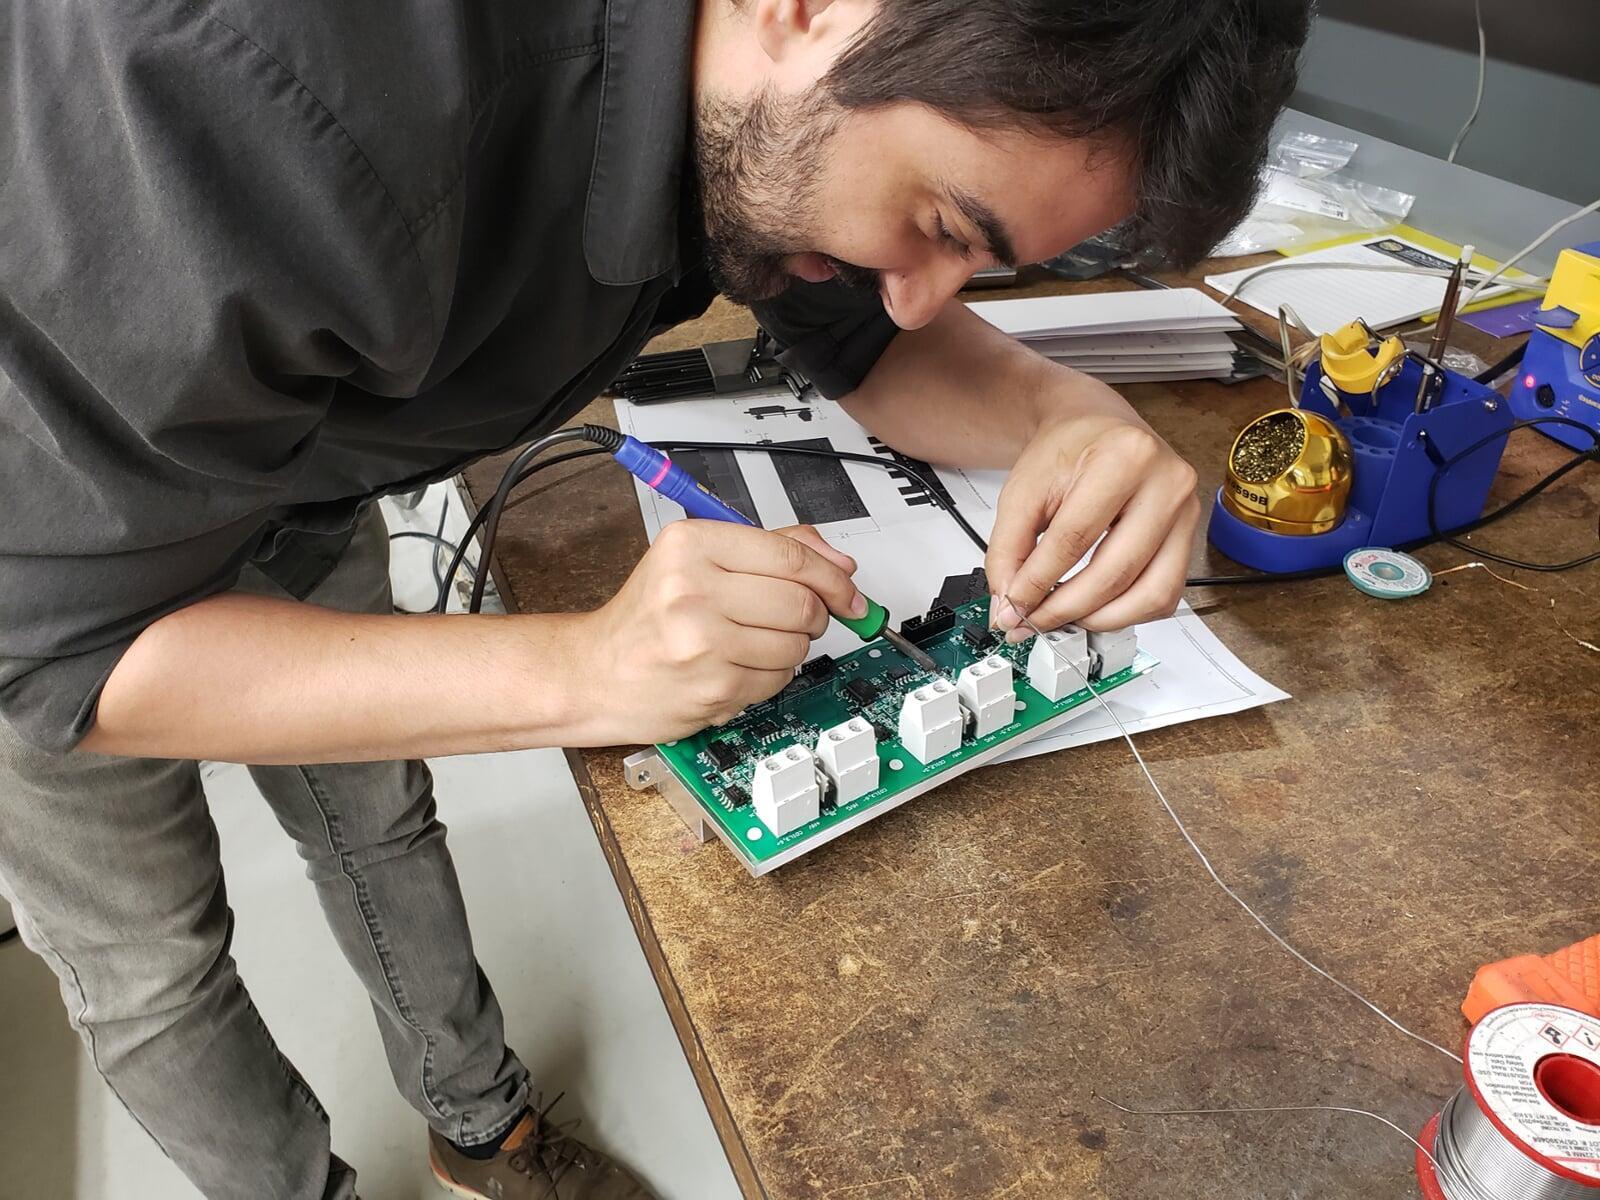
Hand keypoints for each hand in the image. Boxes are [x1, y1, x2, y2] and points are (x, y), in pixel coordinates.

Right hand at [580, 520, 863, 742]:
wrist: (595, 674)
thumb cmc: (646, 619)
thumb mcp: (695, 560)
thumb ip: (768, 550)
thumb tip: (838, 563)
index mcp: (690, 544)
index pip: (790, 555)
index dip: (832, 576)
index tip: (848, 590)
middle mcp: (693, 588)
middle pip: (800, 601)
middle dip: (813, 614)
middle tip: (797, 618)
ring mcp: (703, 642)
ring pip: (796, 644)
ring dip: (789, 647)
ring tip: (751, 643)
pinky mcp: (714, 687)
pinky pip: (778, 680)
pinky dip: (771, 676)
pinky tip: (738, 668)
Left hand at [986, 407, 1198, 638]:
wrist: (1096, 426)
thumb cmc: (1067, 449)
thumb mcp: (1022, 489)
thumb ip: (1008, 549)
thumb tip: (1009, 607)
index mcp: (1125, 456)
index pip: (1075, 539)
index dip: (1039, 583)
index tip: (1013, 608)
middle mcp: (1167, 483)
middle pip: (1116, 572)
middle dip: (1067, 609)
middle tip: (1032, 621)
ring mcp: (1186, 511)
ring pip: (1151, 594)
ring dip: (1101, 620)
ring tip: (1063, 617)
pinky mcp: (1190, 536)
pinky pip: (1166, 595)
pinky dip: (1128, 613)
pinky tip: (1095, 608)